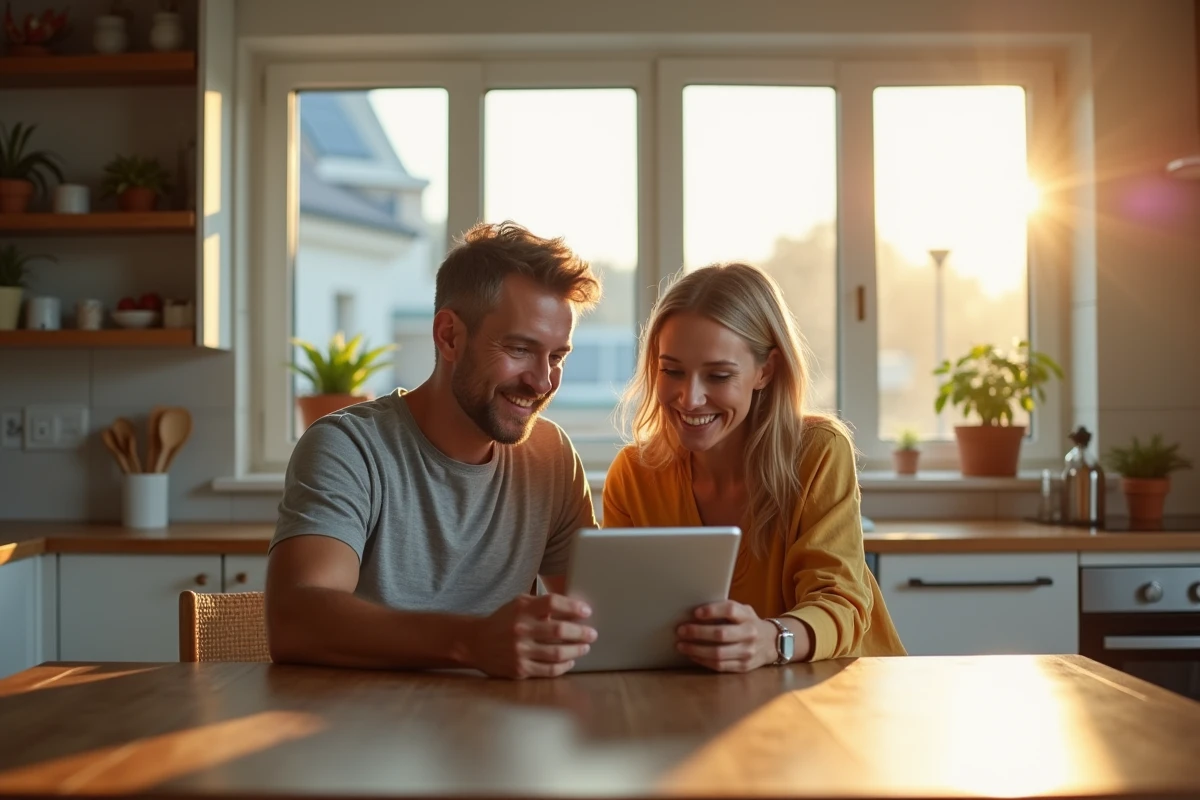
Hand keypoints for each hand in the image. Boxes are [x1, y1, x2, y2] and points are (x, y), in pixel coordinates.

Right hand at [470, 593, 596, 678]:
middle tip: (593, 633)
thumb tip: (572, 609)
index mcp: (522, 610)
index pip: (552, 603)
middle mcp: (521, 630)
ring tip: (585, 647)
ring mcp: (520, 651)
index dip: (573, 607)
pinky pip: (549, 670)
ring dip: (576, 650)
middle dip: (581, 632)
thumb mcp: (518, 605)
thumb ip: (541, 605)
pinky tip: (570, 661)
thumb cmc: (503, 621)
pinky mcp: (520, 669)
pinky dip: (564, 666)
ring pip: (557, 653)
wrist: (475, 643)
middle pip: (559, 630)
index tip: (586, 611)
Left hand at [676, 600, 777, 672]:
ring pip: (718, 653)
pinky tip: (692, 655)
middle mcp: (749, 634)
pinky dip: (702, 660)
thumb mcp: (743, 611)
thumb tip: (694, 612)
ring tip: (681, 645)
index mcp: (747, 616)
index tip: (695, 612)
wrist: (772, 642)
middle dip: (697, 632)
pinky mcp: (743, 667)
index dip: (712, 611)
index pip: (730, 610)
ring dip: (696, 650)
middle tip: (680, 630)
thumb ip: (725, 610)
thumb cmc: (748, 623)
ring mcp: (748, 652)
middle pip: (721, 634)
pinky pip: (720, 666)